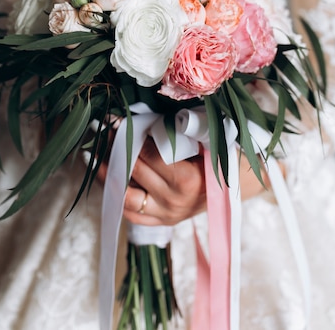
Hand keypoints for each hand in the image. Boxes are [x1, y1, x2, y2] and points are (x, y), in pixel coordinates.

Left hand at [95, 136, 286, 225]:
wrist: (240, 184)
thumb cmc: (225, 153)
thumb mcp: (209, 137)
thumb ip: (182, 128)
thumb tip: (147, 112)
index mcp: (188, 180)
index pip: (147, 154)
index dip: (129, 134)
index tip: (115, 118)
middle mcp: (174, 201)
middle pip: (134, 171)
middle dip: (116, 147)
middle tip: (102, 127)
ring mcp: (167, 215)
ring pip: (126, 195)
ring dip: (109, 173)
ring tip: (94, 152)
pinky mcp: (163, 222)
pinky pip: (132, 213)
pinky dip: (117, 195)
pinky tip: (106, 176)